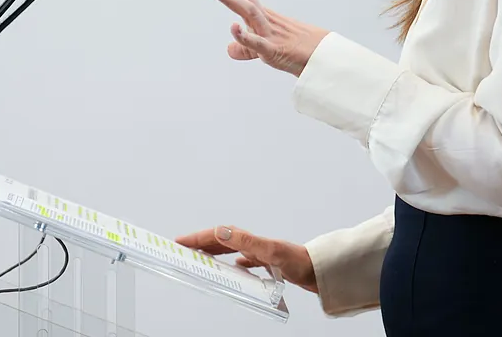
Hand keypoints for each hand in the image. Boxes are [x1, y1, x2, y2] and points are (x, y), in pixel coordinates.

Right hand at [176, 225, 318, 293]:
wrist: (321, 271)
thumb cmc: (300, 263)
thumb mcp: (271, 252)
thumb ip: (247, 242)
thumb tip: (221, 230)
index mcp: (251, 240)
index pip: (218, 235)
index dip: (197, 238)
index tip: (180, 241)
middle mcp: (255, 244)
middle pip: (221, 240)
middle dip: (200, 242)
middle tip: (182, 247)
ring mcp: (262, 253)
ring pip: (231, 249)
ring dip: (214, 250)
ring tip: (201, 255)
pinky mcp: (270, 263)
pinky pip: (247, 261)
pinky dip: (236, 263)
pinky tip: (235, 267)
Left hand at [188, 0, 327, 76]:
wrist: (321, 57)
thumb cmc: (294, 49)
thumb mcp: (263, 49)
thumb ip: (245, 48)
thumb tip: (229, 49)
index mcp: (258, 16)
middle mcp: (262, 19)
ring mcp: (268, 33)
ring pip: (247, 11)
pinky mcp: (273, 50)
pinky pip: (258, 43)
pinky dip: (245, 36)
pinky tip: (232, 28)